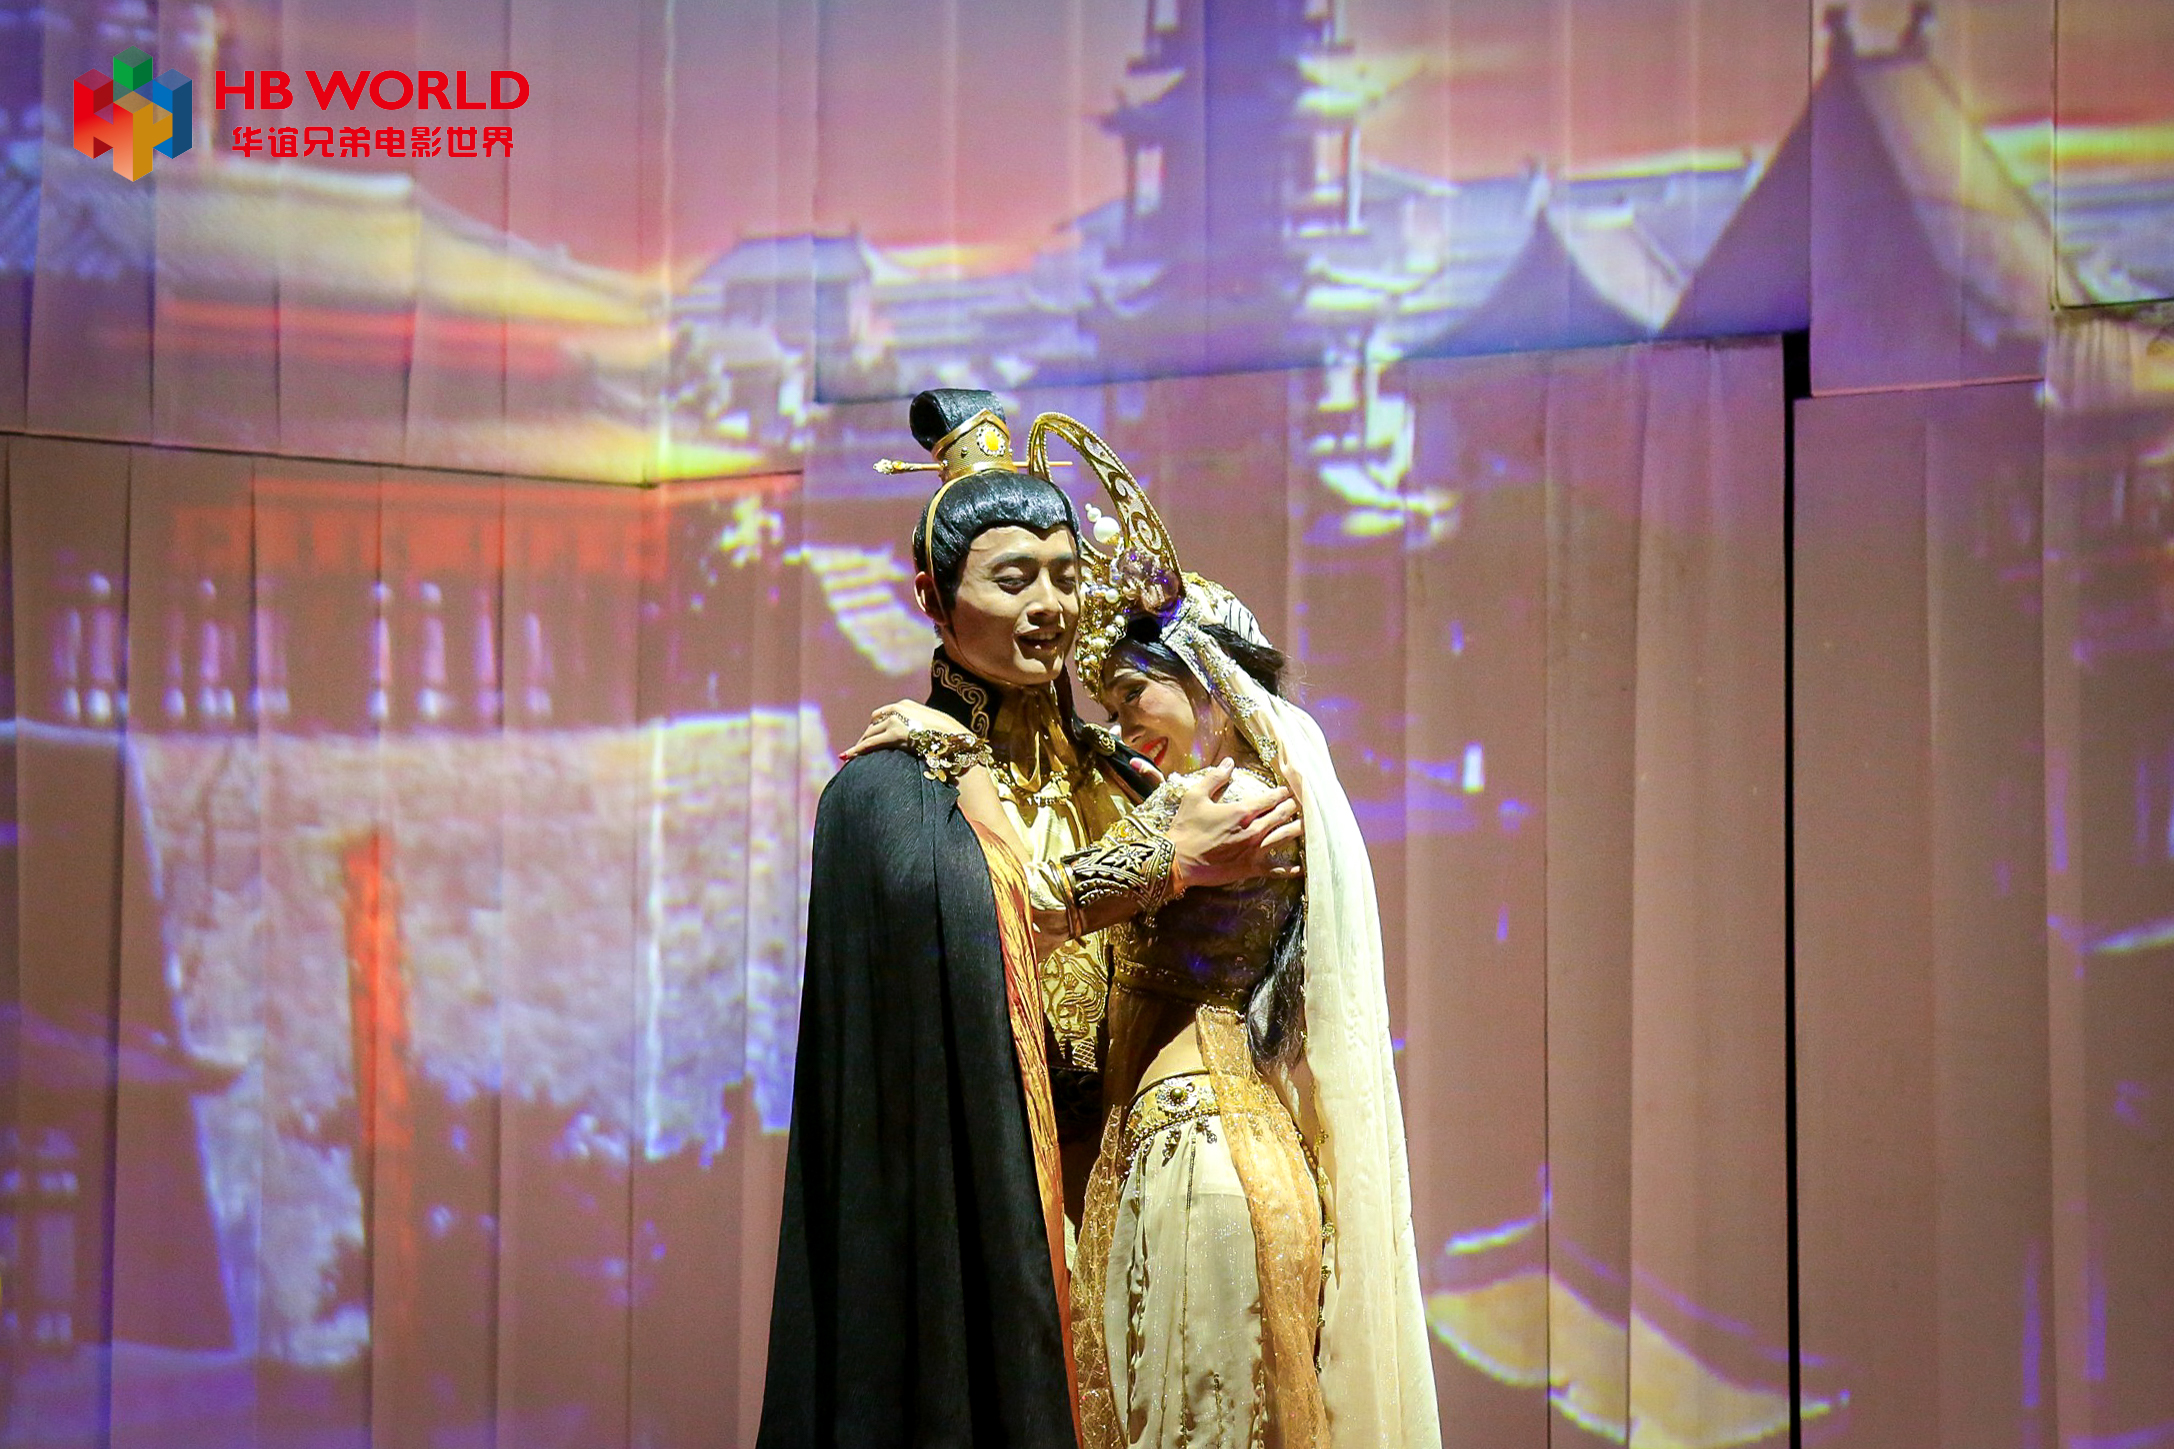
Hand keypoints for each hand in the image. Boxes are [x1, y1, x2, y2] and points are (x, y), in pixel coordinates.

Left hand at [841, 699, 972, 760]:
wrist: (956, 738)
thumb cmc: (949, 735)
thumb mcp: (932, 725)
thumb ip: (920, 726)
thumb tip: (920, 736)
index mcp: (906, 705)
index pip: (884, 714)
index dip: (874, 726)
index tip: (869, 736)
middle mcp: (898, 708)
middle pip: (874, 723)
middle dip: (865, 736)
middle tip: (858, 749)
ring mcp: (896, 720)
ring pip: (870, 734)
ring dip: (860, 745)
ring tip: (850, 755)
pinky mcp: (894, 734)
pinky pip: (871, 743)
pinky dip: (858, 750)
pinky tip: (850, 756)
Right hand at [1164, 759, 1301, 892]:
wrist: (1178, 861)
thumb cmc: (1186, 828)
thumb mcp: (1196, 796)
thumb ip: (1215, 778)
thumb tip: (1229, 762)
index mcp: (1242, 811)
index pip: (1270, 799)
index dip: (1282, 793)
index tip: (1288, 790)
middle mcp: (1253, 830)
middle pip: (1281, 816)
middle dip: (1292, 807)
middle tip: (1301, 803)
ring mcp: (1254, 851)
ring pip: (1284, 837)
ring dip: (1297, 829)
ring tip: (1307, 824)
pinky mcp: (1250, 868)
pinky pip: (1276, 869)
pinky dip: (1290, 869)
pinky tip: (1302, 867)